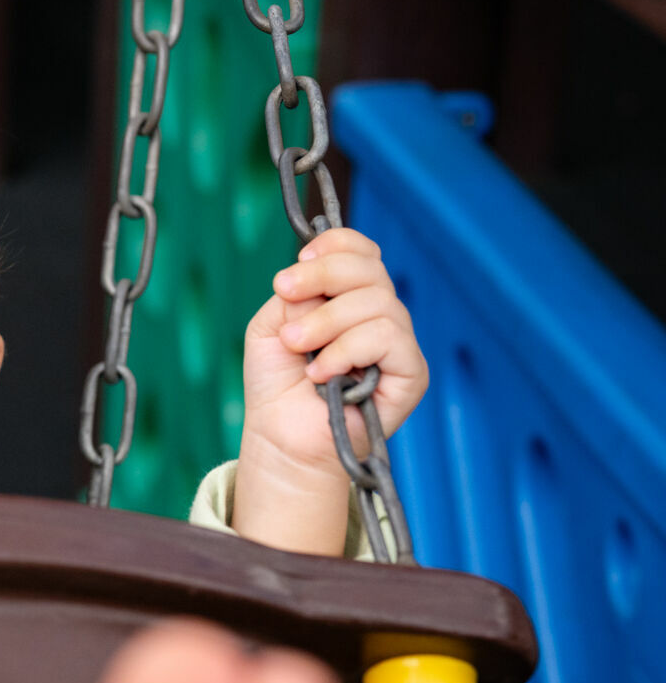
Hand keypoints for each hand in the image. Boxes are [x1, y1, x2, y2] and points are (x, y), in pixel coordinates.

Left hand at [240, 226, 428, 478]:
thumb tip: (317, 280)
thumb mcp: (272, 326)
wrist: (281, 436)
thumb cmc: (278, 384)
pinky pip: (388, 338)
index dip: (334, 246)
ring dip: (326, 321)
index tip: (297, 263)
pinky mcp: (411, 373)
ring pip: (377, 302)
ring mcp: (398, 344)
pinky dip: (347, 350)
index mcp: (349, 299)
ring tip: (296, 345)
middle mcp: (379, 316)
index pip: (361, 252)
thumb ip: (296, 296)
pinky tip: (322, 372)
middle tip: (285, 293)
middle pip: (370, 269)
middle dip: (321, 275)